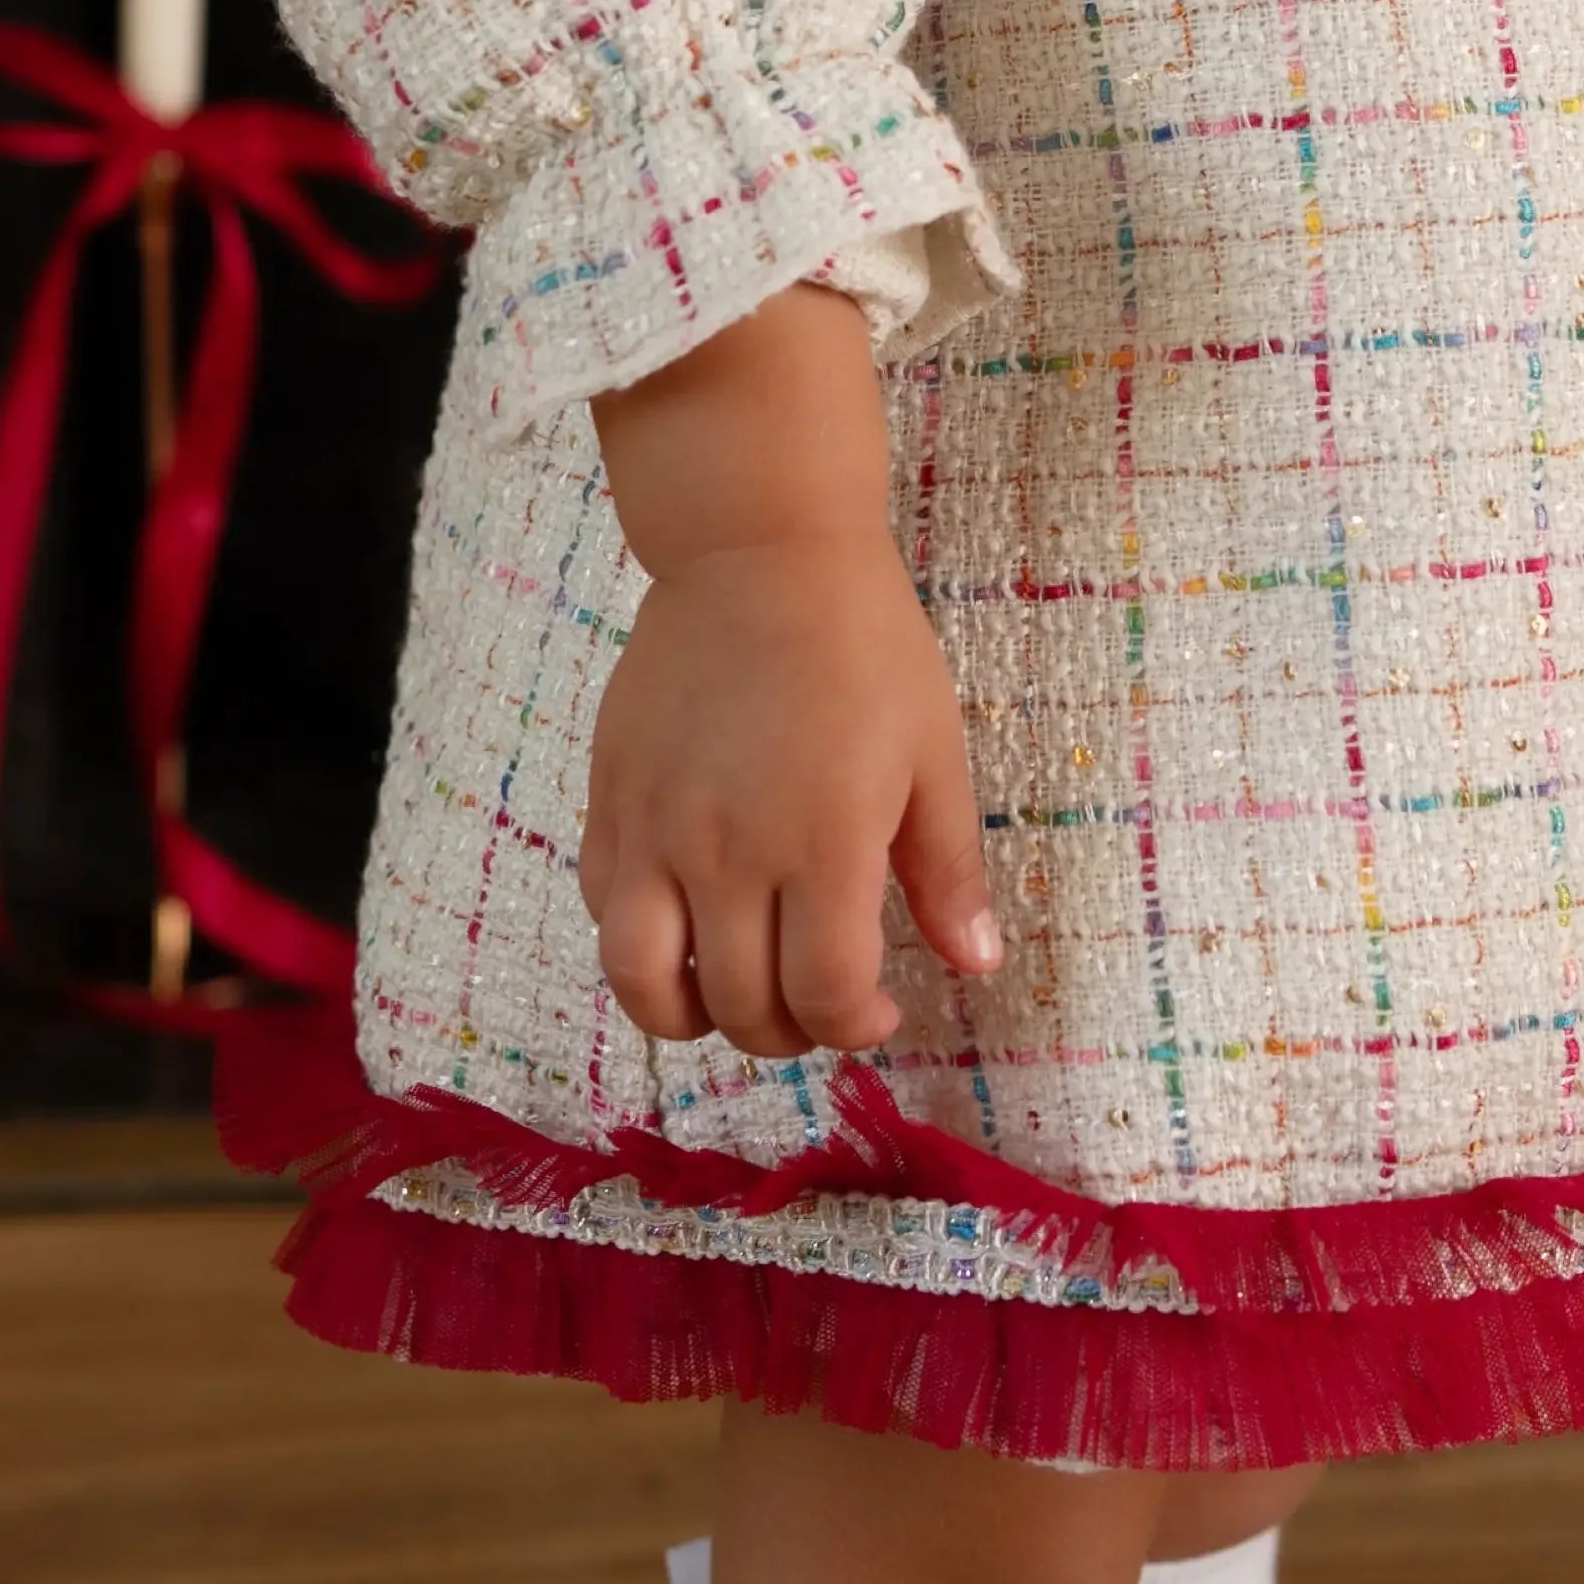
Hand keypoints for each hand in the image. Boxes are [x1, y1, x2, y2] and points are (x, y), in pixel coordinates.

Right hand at [578, 291, 1002, 1060]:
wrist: (757, 553)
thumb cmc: (863, 646)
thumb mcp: (933, 754)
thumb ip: (948, 872)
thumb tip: (977, 965)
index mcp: (823, 845)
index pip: (825, 995)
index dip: (855, 1028)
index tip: (878, 1012)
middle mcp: (728, 854)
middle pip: (742, 1007)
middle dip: (789, 1031)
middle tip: (819, 998)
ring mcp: (656, 833)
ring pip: (645, 985)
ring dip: (695, 1017)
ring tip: (735, 991)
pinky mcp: (609, 804)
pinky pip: (606, 915)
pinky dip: (643, 948)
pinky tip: (689, 921)